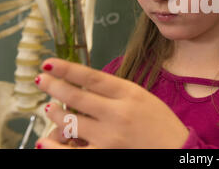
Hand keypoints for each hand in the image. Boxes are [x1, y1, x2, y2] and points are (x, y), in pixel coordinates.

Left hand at [34, 58, 189, 148]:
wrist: (177, 151)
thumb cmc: (161, 124)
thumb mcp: (143, 99)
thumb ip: (117, 92)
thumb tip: (85, 86)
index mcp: (130, 94)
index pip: (91, 77)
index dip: (67, 69)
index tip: (49, 63)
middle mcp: (117, 113)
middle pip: (76, 96)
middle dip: (53, 86)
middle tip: (42, 81)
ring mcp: (110, 136)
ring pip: (69, 122)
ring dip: (53, 113)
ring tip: (49, 108)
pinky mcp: (106, 155)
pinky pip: (71, 152)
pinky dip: (53, 146)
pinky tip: (44, 140)